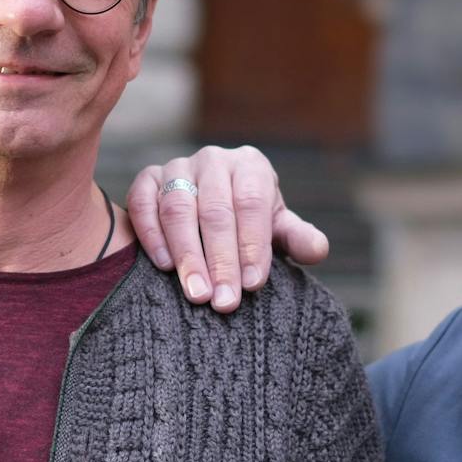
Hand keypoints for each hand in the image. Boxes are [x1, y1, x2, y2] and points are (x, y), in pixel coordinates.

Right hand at [127, 146, 330, 311]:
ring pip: (178, 208)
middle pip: (216, 210)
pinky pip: (143, 203)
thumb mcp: (277, 230)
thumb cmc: (249, 223)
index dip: (253, 245)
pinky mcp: (147, 179)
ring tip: (197, 294)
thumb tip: (317, 251)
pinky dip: (152, 234)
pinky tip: (164, 266)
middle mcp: (214, 160)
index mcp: (250, 166)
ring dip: (187, 254)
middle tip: (224, 301)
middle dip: (221, 260)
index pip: (252, 203)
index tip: (252, 284)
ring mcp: (177, 167)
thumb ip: (298, 240)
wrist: (209, 210)